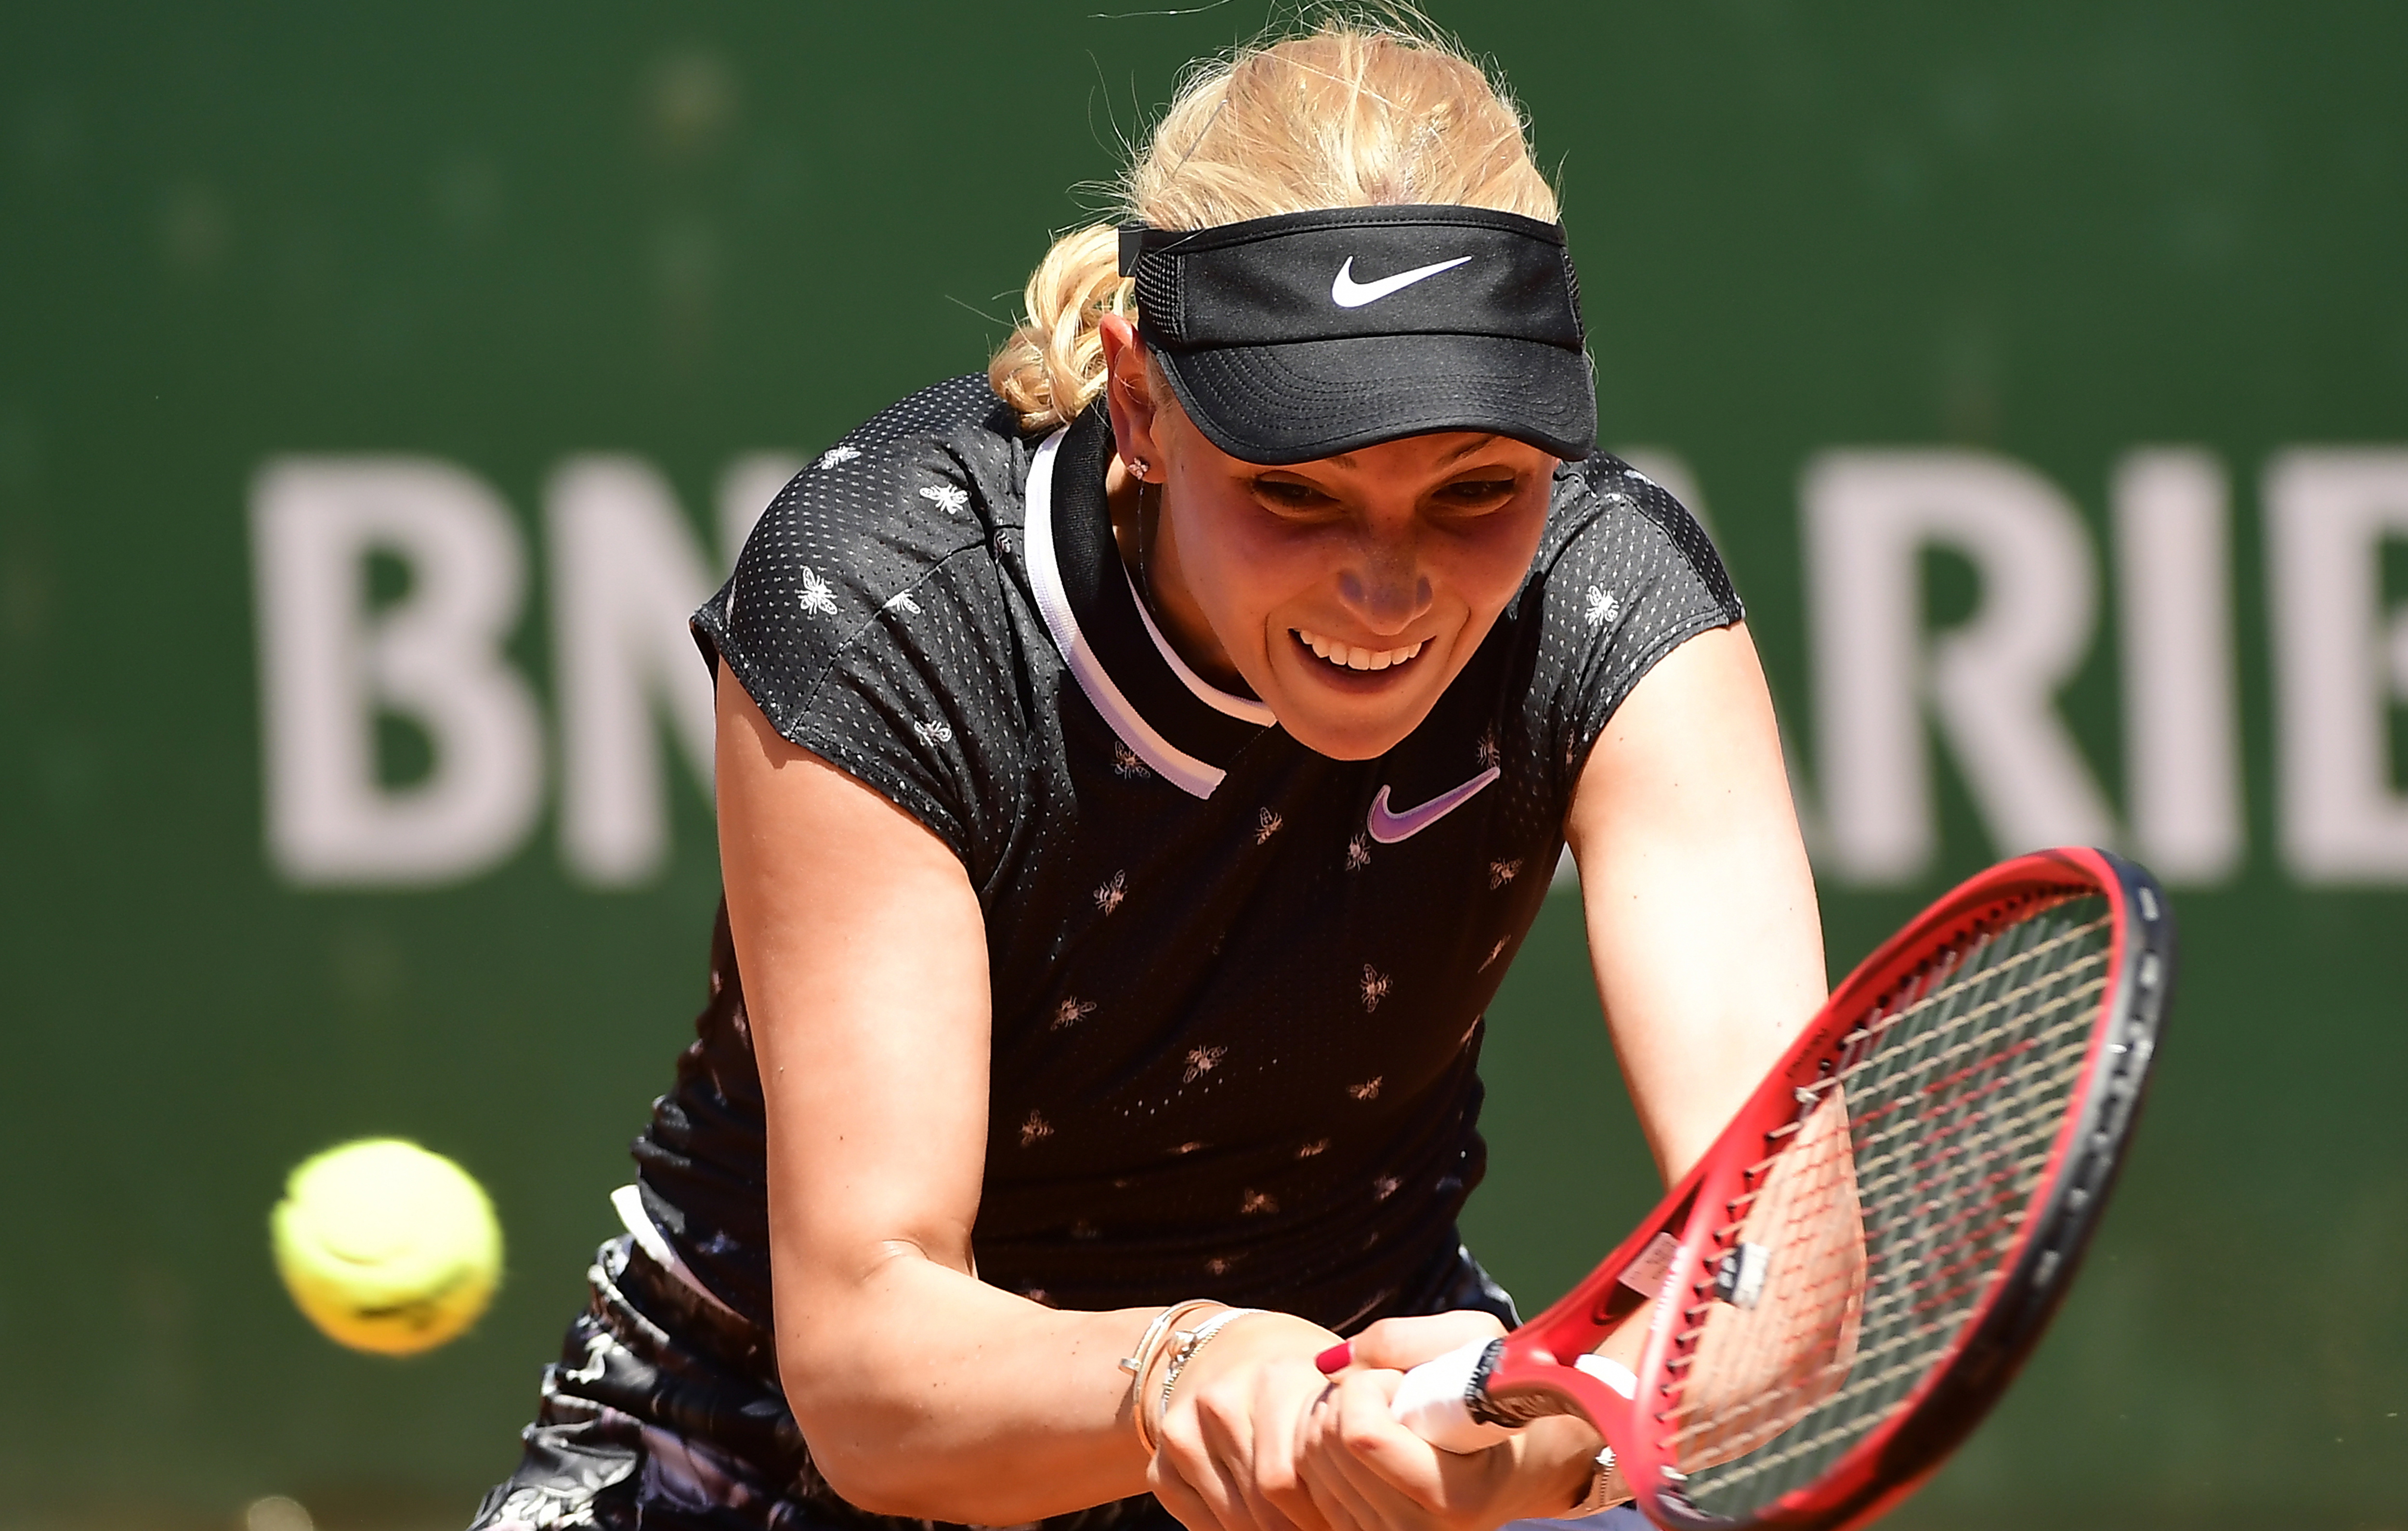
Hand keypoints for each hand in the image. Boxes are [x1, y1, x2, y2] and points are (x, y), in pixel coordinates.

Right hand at [1147, 1311, 1346, 1530]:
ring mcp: (1182, 1431)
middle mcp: (1218, 1401)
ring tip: (1297, 1520)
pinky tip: (1258, 1518)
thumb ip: (1358, 1424)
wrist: (1223, 1351)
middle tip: (1324, 1525)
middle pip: (1263, 1503)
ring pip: (1235, 1519)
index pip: (1289, 1479)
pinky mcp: (1160, 1461)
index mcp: (1272, 1378)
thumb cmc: (1296, 1377)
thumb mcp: (1332, 1385)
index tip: (1344, 1520)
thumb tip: (1389, 1483)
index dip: (1322, 1515)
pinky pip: (1201, 1524)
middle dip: (1300, 1526)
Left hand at [1298, 1312, 1601, 1530]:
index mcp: (1456, 1496)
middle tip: (1395, 1391)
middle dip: (1350, 1397)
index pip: (1361, 1435)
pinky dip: (1326, 1445)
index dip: (1371, 1385)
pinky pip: (1310, 1481)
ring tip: (1385, 1412)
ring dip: (1334, 1417)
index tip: (1404, 1379)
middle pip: (1328, 1444)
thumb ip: (1406, 1340)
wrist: (1531, 1460)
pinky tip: (1366, 1436)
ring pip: (1311, 1460)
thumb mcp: (1480, 1345)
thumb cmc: (1508, 1394)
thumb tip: (1334, 1366)